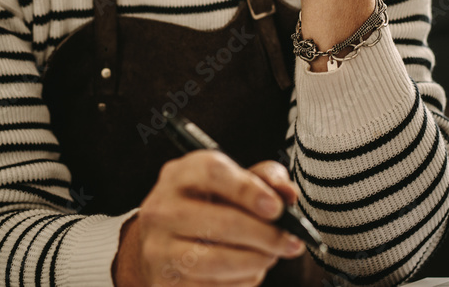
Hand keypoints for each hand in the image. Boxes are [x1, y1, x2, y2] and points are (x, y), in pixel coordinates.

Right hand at [114, 152, 305, 285]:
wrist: (161, 242)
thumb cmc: (206, 206)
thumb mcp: (229, 183)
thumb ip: (263, 179)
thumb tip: (288, 193)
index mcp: (179, 175)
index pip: (213, 173)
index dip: (249, 190)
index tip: (277, 208)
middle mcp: (162, 209)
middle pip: (221, 222)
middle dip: (265, 235)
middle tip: (290, 241)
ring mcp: (158, 248)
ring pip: (218, 260)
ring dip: (256, 261)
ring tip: (272, 256)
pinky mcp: (163, 282)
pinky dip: (241, 282)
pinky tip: (250, 271)